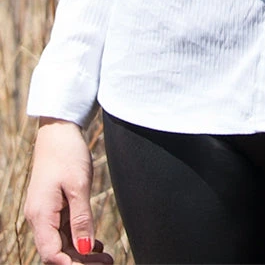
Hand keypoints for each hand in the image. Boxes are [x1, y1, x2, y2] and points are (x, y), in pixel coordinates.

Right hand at [24, 118, 112, 264]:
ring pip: (61, 243)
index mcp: (41, 215)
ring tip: (106, 258)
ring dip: (81, 253)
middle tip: (107, 263)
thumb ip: (81, 219)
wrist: (59, 130)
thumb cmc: (67, 154)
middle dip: (80, 262)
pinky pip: (63, 231)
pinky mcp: (53, 207)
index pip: (52, 254)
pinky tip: (95, 244)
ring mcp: (45, 213)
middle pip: (57, 252)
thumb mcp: (79, 186)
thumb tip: (84, 250)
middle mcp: (39, 218)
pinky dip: (78, 239)